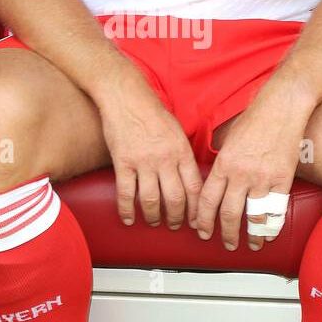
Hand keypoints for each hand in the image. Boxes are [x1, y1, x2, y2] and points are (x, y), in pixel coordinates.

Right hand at [99, 75, 201, 229]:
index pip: (194, 188)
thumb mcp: (177, 131)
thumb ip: (183, 154)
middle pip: (176, 198)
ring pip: (151, 200)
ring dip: (154, 217)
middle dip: (178, 217)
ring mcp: (143, 162)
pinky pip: (126, 193)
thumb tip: (189, 176)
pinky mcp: (123, 162)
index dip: (197, 209)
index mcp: (182, 151)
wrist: (126, 97)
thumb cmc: (152, 111)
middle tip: (176, 225)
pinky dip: (127, 210)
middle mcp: (165, 159)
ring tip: (154, 222)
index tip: (198, 221)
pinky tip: (129, 219)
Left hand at [196, 83, 311, 250]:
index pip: (207, 200)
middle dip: (226, 234)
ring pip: (253, 217)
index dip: (203, 220)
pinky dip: (272, 226)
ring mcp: (262, 178)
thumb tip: (215, 179)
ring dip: (251, 236)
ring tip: (251, 246)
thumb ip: (221, 162)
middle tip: (227, 244)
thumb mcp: (227, 140)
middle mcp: (240, 174)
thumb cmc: (254, 120)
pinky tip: (270, 235)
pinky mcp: (282, 179)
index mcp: (223, 164)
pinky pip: (276, 210)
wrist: (281, 108)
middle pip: (229, 214)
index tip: (202, 230)